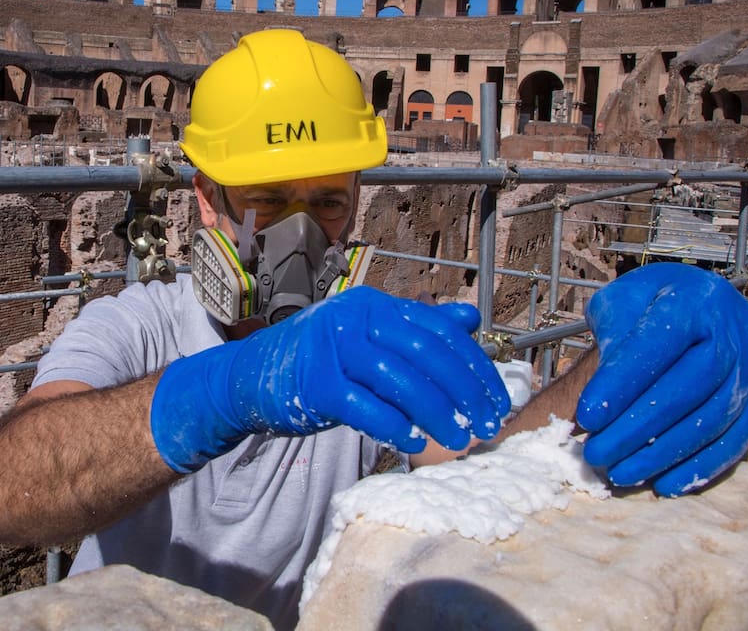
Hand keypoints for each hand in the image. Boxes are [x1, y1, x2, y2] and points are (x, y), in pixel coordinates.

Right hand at [150, 286, 509, 472]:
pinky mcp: (315, 384)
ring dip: (437, 416)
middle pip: (426, 354)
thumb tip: (469, 321)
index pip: (438, 331)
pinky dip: (395, 427)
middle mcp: (353, 318)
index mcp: (373, 304)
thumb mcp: (368, 339)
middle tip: (487, 425)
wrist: (250, 376)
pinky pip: (366, 408)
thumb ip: (417, 330)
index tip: (497, 400)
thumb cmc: (318, 361)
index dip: (475, 367)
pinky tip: (414, 442)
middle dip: (465, 393)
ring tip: (458, 441)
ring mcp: (332, 349)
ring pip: (400, 381)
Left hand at [578, 263, 747, 495]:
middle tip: (596, 454)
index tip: (586, 417)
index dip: (620, 385)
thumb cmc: (651, 305)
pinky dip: (698, 467)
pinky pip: (736, 440)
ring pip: (713, 420)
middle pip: (688, 388)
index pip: (656, 347)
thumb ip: (611, 336)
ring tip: (620, 473)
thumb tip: (601, 397)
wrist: (699, 303)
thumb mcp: (621, 302)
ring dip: (663, 454)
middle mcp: (734, 333)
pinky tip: (664, 484)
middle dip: (637, 428)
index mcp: (694, 301)